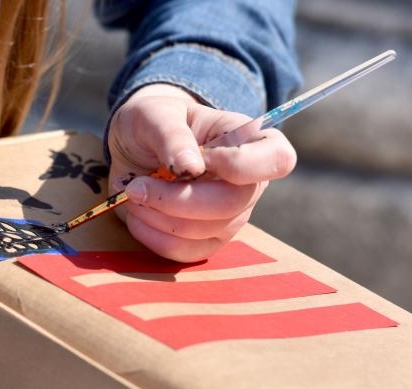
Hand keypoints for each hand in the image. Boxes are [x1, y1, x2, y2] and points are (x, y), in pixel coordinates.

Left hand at [107, 83, 296, 261]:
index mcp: (251, 141)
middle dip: (177, 199)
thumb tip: (191, 165)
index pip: (278, 159)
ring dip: (158, 216)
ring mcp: (232, 216)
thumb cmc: (154, 122)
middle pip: (232, 204)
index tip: (199, 158)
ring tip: (134, 193)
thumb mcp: (156, 114)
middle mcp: (250, 183)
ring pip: (205, 231)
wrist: (136, 147)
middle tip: (137, 185)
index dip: (239, 165)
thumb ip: (172, 135)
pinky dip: (153, 237)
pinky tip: (138, 215)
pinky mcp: (208, 240)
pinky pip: (187, 252)